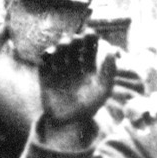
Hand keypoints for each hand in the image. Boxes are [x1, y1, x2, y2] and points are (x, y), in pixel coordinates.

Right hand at [37, 31, 115, 146]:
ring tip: (64, 44)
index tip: (91, 34)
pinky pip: (44, 63)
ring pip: (59, 52)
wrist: (70, 123)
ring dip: (61, 46)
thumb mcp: (104, 90)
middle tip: (77, 39)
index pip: (89, 47)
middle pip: (74, 47)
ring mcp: (59, 70)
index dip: (90, 39)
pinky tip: (50, 54)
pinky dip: (46, 56)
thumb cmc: (90, 106)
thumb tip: (112, 51)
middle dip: (75, 41)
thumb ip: (109, 72)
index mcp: (88, 66)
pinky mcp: (46, 77)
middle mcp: (74, 65)